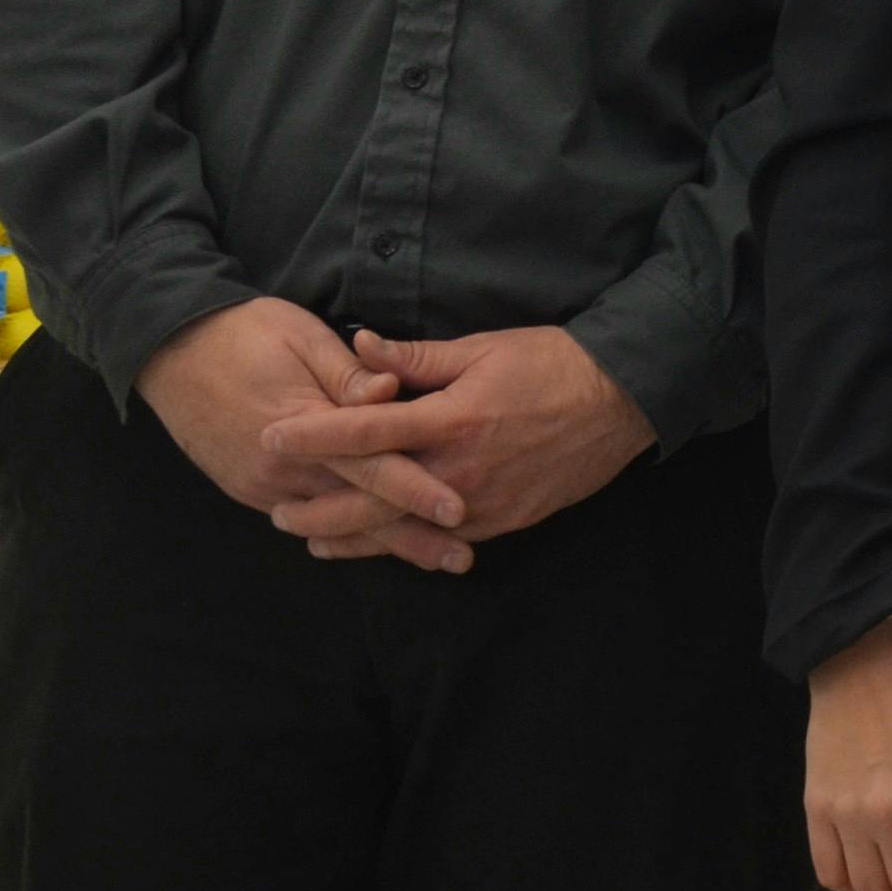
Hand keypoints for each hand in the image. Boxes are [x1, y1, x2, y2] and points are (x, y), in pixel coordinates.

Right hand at [138, 298, 432, 562]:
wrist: (171, 353)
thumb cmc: (245, 332)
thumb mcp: (301, 336)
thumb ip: (348, 374)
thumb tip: (392, 392)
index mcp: (302, 426)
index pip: (370, 464)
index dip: (416, 488)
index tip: (457, 509)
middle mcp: (282, 469)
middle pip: (359, 508)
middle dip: (412, 536)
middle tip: (463, 560)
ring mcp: (262, 486)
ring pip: (334, 522)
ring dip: (383, 543)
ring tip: (434, 560)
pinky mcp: (251, 491)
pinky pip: (306, 517)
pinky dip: (343, 534)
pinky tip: (376, 545)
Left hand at [254, 325, 654, 560]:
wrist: (621, 402)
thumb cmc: (551, 363)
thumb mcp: (482, 348)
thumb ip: (415, 358)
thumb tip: (358, 346)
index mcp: (451, 419)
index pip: (365, 432)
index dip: (311, 435)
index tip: (269, 436)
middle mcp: (459, 470)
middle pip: (370, 499)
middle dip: (317, 506)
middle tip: (274, 510)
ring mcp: (480, 504)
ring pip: (400, 531)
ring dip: (350, 536)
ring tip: (310, 537)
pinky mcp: (501, 522)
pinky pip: (439, 541)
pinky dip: (400, 544)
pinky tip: (376, 543)